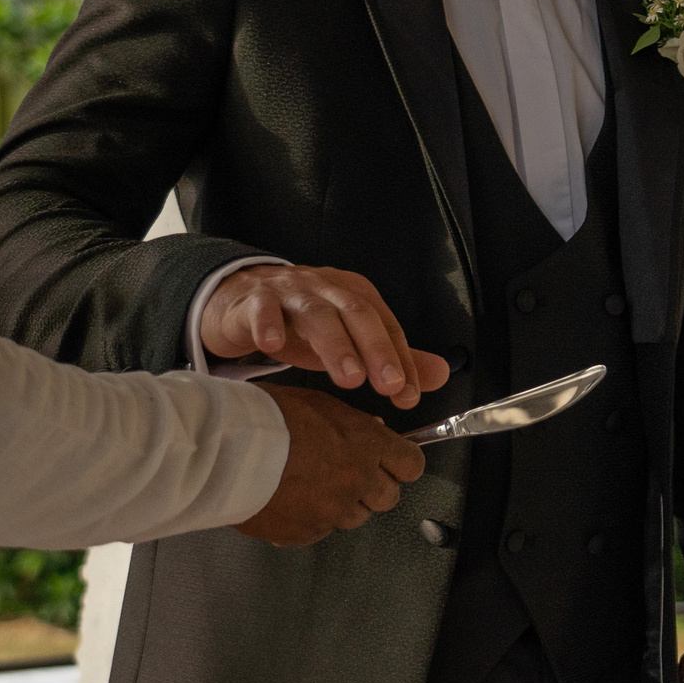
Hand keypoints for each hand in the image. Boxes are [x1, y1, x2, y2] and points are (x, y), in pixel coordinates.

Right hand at [203, 264, 448, 408]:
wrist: (241, 299)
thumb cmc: (300, 324)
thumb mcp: (349, 340)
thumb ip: (393, 356)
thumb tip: (442, 374)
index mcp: (356, 296)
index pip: (387, 327)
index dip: (400, 361)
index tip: (408, 394)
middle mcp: (328, 289)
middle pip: (358, 315)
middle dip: (376, 350)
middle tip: (388, 384)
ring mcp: (291, 291)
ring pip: (316, 314)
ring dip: (335, 344)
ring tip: (348, 377)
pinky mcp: (254, 299)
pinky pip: (262, 308)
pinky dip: (268, 324)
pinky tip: (272, 346)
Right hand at [233, 385, 427, 545]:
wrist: (227, 450)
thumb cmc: (267, 418)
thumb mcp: (319, 404)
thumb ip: (352, 425)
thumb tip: (372, 433)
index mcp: (366, 445)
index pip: (411, 464)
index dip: (402, 464)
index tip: (394, 463)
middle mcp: (357, 481)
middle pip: (389, 497)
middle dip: (375, 487)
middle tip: (351, 475)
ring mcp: (333, 511)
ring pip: (356, 517)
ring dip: (343, 505)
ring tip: (313, 486)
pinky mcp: (306, 533)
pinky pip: (320, 531)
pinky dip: (311, 520)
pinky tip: (291, 501)